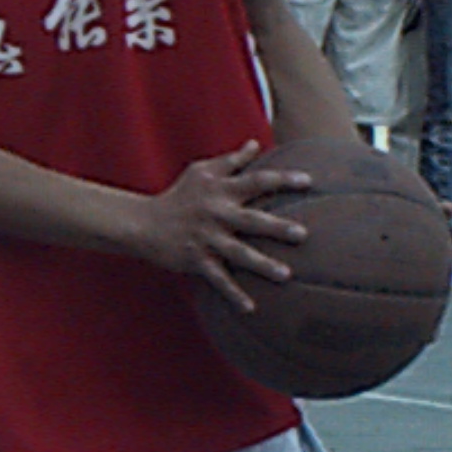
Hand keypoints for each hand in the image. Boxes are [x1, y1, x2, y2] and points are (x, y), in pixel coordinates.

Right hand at [125, 144, 311, 313]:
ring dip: (262, 264)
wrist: (144, 223)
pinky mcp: (196, 260)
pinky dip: (233, 294)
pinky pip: (218, 279)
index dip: (282, 180)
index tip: (308, 181)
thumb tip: (256, 143)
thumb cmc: (179, 195)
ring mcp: (206, 238)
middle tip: (303, 234)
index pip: (256, 181)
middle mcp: (216, 213)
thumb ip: (232, 160)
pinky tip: (251, 309)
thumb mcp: (202, 172)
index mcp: (221, 190)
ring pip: (238, 252)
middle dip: (276, 227)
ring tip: (286, 275)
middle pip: (251, 220)